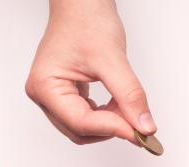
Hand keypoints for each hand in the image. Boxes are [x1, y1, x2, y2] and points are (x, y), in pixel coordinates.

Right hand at [26, 0, 154, 144]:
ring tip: (127, 106)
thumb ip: (130, 96)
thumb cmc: (86, 20)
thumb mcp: (112, 59)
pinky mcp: (64, 95)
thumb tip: (144, 126)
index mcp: (45, 86)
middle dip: (111, 128)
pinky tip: (118, 104)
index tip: (140, 131)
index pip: (81, 122)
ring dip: (109, 123)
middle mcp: (43, 95)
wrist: (82, 3)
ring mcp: (52, 96)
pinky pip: (86, 117)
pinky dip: (105, 116)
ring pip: (84, 128)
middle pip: (80, 131)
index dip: (113, 128)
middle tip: (139, 124)